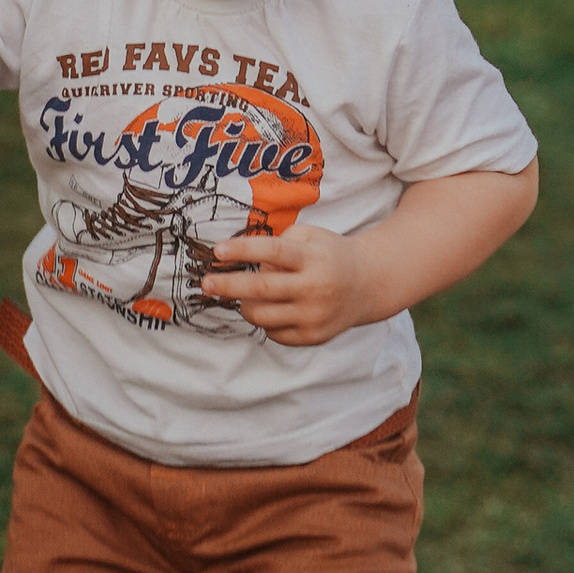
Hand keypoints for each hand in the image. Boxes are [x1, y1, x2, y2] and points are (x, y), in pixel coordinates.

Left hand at [197, 211, 377, 347]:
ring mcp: (315, 315)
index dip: (243, 251)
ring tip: (243, 296)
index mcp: (314, 258)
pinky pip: (275, 333)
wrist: (368, 285)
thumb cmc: (328, 255)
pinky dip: (266, 320)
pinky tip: (273, 309)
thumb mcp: (310, 236)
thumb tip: (246, 265)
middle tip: (205, 283)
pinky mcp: (314, 337)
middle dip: (228, 285)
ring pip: (263, 316)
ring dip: (244, 305)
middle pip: (262, 288)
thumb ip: (278, 244)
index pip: (274, 252)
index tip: (218, 250)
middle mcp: (316, 288)